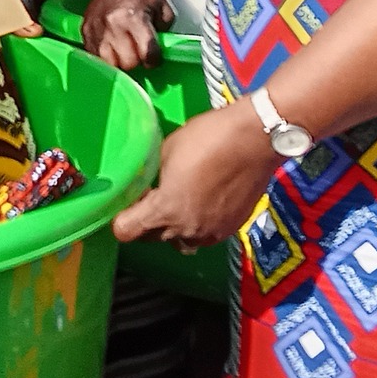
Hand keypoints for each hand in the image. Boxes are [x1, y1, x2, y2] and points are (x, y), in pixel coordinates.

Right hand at [83, 0, 168, 70]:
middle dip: (137, 61)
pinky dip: (106, 55)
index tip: (154, 57)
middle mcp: (113, 26)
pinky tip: (113, 45)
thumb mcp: (161, 3)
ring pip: (110, 65)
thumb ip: (165, 28)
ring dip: (120, 61)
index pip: (148, 53)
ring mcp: (97, 30)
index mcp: (134, 17)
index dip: (154, 59)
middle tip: (139, 51)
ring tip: (125, 50)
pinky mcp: (86, 32)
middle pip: (128, 63)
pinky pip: (96, 56)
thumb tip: (163, 48)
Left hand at [112, 99, 277, 251]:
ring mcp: (211, 232)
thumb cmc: (209, 137)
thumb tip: (149, 185)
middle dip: (147, 221)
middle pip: (152, 238)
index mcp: (165, 209)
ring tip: (181, 199)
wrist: (255, 139)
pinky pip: (205, 234)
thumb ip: (152, 175)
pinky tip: (204, 199)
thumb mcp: (167, 149)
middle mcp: (186, 228)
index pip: (126, 231)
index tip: (127, 203)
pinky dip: (199, 223)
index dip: (121, 218)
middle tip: (152, 196)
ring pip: (181, 240)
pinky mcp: (231, 228)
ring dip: (174, 226)